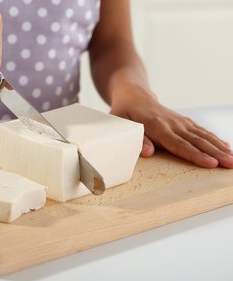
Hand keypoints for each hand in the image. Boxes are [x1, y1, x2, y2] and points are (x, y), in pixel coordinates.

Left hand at [110, 83, 232, 168]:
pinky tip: (226, 146)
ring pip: (202, 136)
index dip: (195, 155)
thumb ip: (135, 138)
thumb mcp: (121, 122)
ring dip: (219, 148)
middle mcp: (172, 124)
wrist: (134, 94)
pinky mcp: (183, 121)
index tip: (210, 163)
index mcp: (156, 126)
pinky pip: (201, 131)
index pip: (179, 144)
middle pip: (196, 141)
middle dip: (215, 153)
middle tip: (231, 164)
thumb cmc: (124, 111)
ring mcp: (179, 122)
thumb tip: (148, 153)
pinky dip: (214, 139)